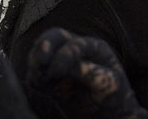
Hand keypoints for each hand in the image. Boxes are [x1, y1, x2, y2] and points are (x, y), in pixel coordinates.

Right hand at [26, 27, 147, 118]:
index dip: (64, 56)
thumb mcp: (108, 84)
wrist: (109, 115)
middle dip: (43, 45)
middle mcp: (78, 50)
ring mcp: (63, 64)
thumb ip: (90, 73)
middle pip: (55, 37)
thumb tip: (68, 67)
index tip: (57, 72)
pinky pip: (36, 74)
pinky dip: (33, 78)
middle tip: (38, 61)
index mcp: (95, 47)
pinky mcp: (53, 80)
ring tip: (38, 80)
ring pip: (42, 52)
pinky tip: (38, 86)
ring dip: (35, 63)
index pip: (75, 44)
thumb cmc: (114, 97)